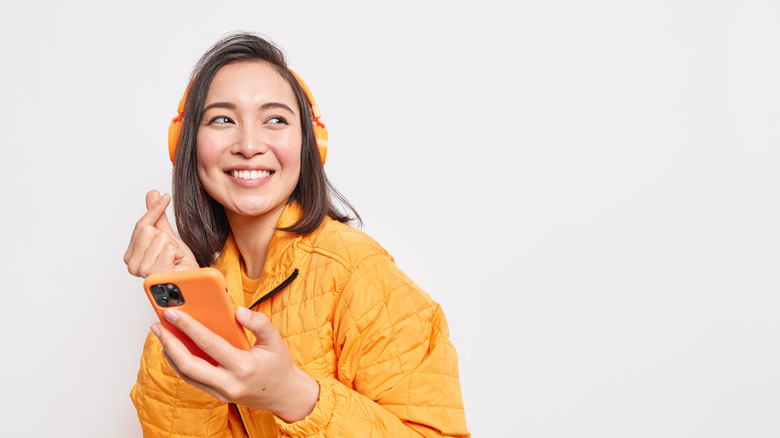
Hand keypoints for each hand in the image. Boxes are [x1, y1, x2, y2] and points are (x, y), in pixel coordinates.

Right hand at [124, 190, 198, 277]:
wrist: (192, 281)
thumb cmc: (179, 264)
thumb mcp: (168, 236)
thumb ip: (157, 217)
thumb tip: (152, 194)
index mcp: (131, 255)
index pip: (140, 225)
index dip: (154, 210)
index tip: (165, 197)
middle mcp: (132, 264)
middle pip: (149, 230)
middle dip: (167, 238)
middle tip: (171, 252)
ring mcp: (142, 271)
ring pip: (161, 238)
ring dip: (174, 247)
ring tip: (174, 260)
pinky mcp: (154, 275)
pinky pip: (169, 249)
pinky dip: (178, 254)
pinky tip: (176, 265)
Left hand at [152, 307, 318, 422]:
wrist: (285, 395)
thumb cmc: (279, 366)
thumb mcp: (275, 340)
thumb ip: (258, 323)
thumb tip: (237, 311)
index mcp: (243, 367)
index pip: (209, 344)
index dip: (188, 327)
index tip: (173, 313)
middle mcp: (229, 383)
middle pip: (188, 365)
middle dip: (170, 343)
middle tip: (158, 326)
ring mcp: (221, 392)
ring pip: (186, 375)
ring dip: (170, 354)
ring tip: (162, 335)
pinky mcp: (217, 395)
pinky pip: (192, 379)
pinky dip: (179, 363)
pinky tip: (174, 349)